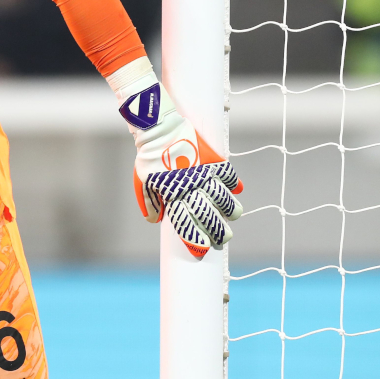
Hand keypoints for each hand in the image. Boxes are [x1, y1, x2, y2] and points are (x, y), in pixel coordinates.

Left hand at [110, 57, 243, 257]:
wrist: (158, 128)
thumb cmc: (148, 158)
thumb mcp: (143, 183)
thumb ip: (150, 203)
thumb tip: (155, 221)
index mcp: (170, 195)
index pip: (186, 224)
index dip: (195, 239)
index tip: (203, 250)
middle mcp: (188, 187)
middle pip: (208, 216)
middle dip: (218, 232)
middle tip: (224, 238)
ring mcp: (202, 173)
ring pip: (222, 198)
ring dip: (230, 209)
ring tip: (233, 215)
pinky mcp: (211, 159)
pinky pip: (226, 175)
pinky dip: (232, 183)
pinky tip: (237, 190)